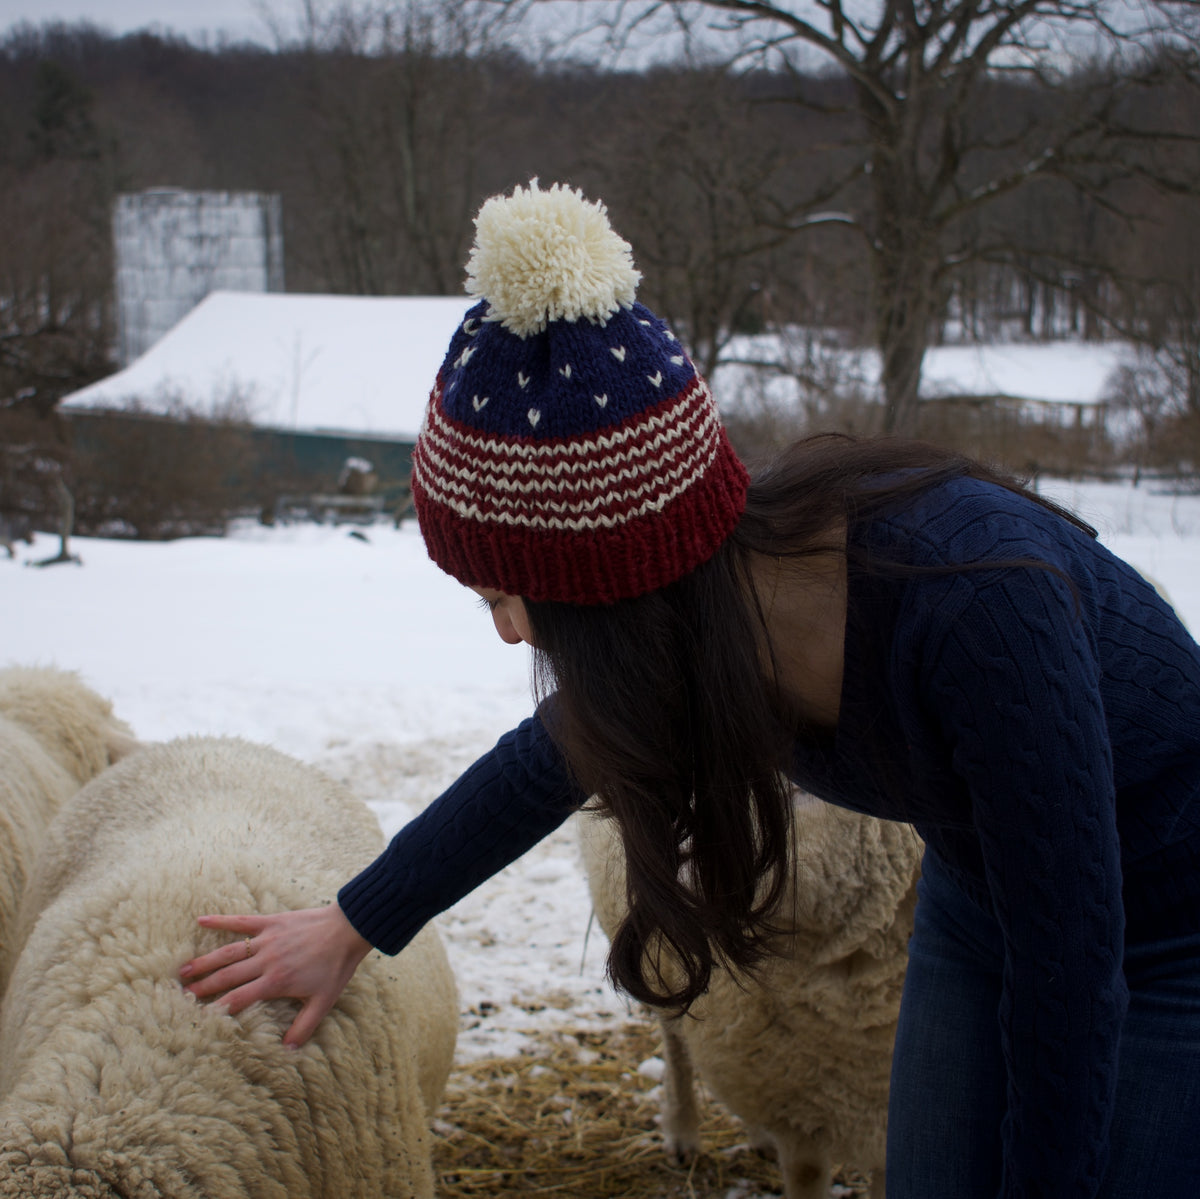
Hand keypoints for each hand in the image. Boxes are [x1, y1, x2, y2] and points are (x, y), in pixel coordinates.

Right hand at [178, 904, 371, 1047]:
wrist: (348, 929)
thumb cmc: (336, 966)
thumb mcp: (324, 1001)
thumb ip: (304, 1026)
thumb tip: (288, 1051)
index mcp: (276, 981)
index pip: (239, 998)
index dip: (218, 1008)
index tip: (198, 1017)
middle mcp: (266, 960)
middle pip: (227, 976)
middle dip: (203, 986)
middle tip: (180, 995)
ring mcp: (267, 939)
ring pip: (229, 951)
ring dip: (205, 960)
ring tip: (182, 969)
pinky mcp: (271, 921)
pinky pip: (242, 921)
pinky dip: (221, 920)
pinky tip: (201, 919)